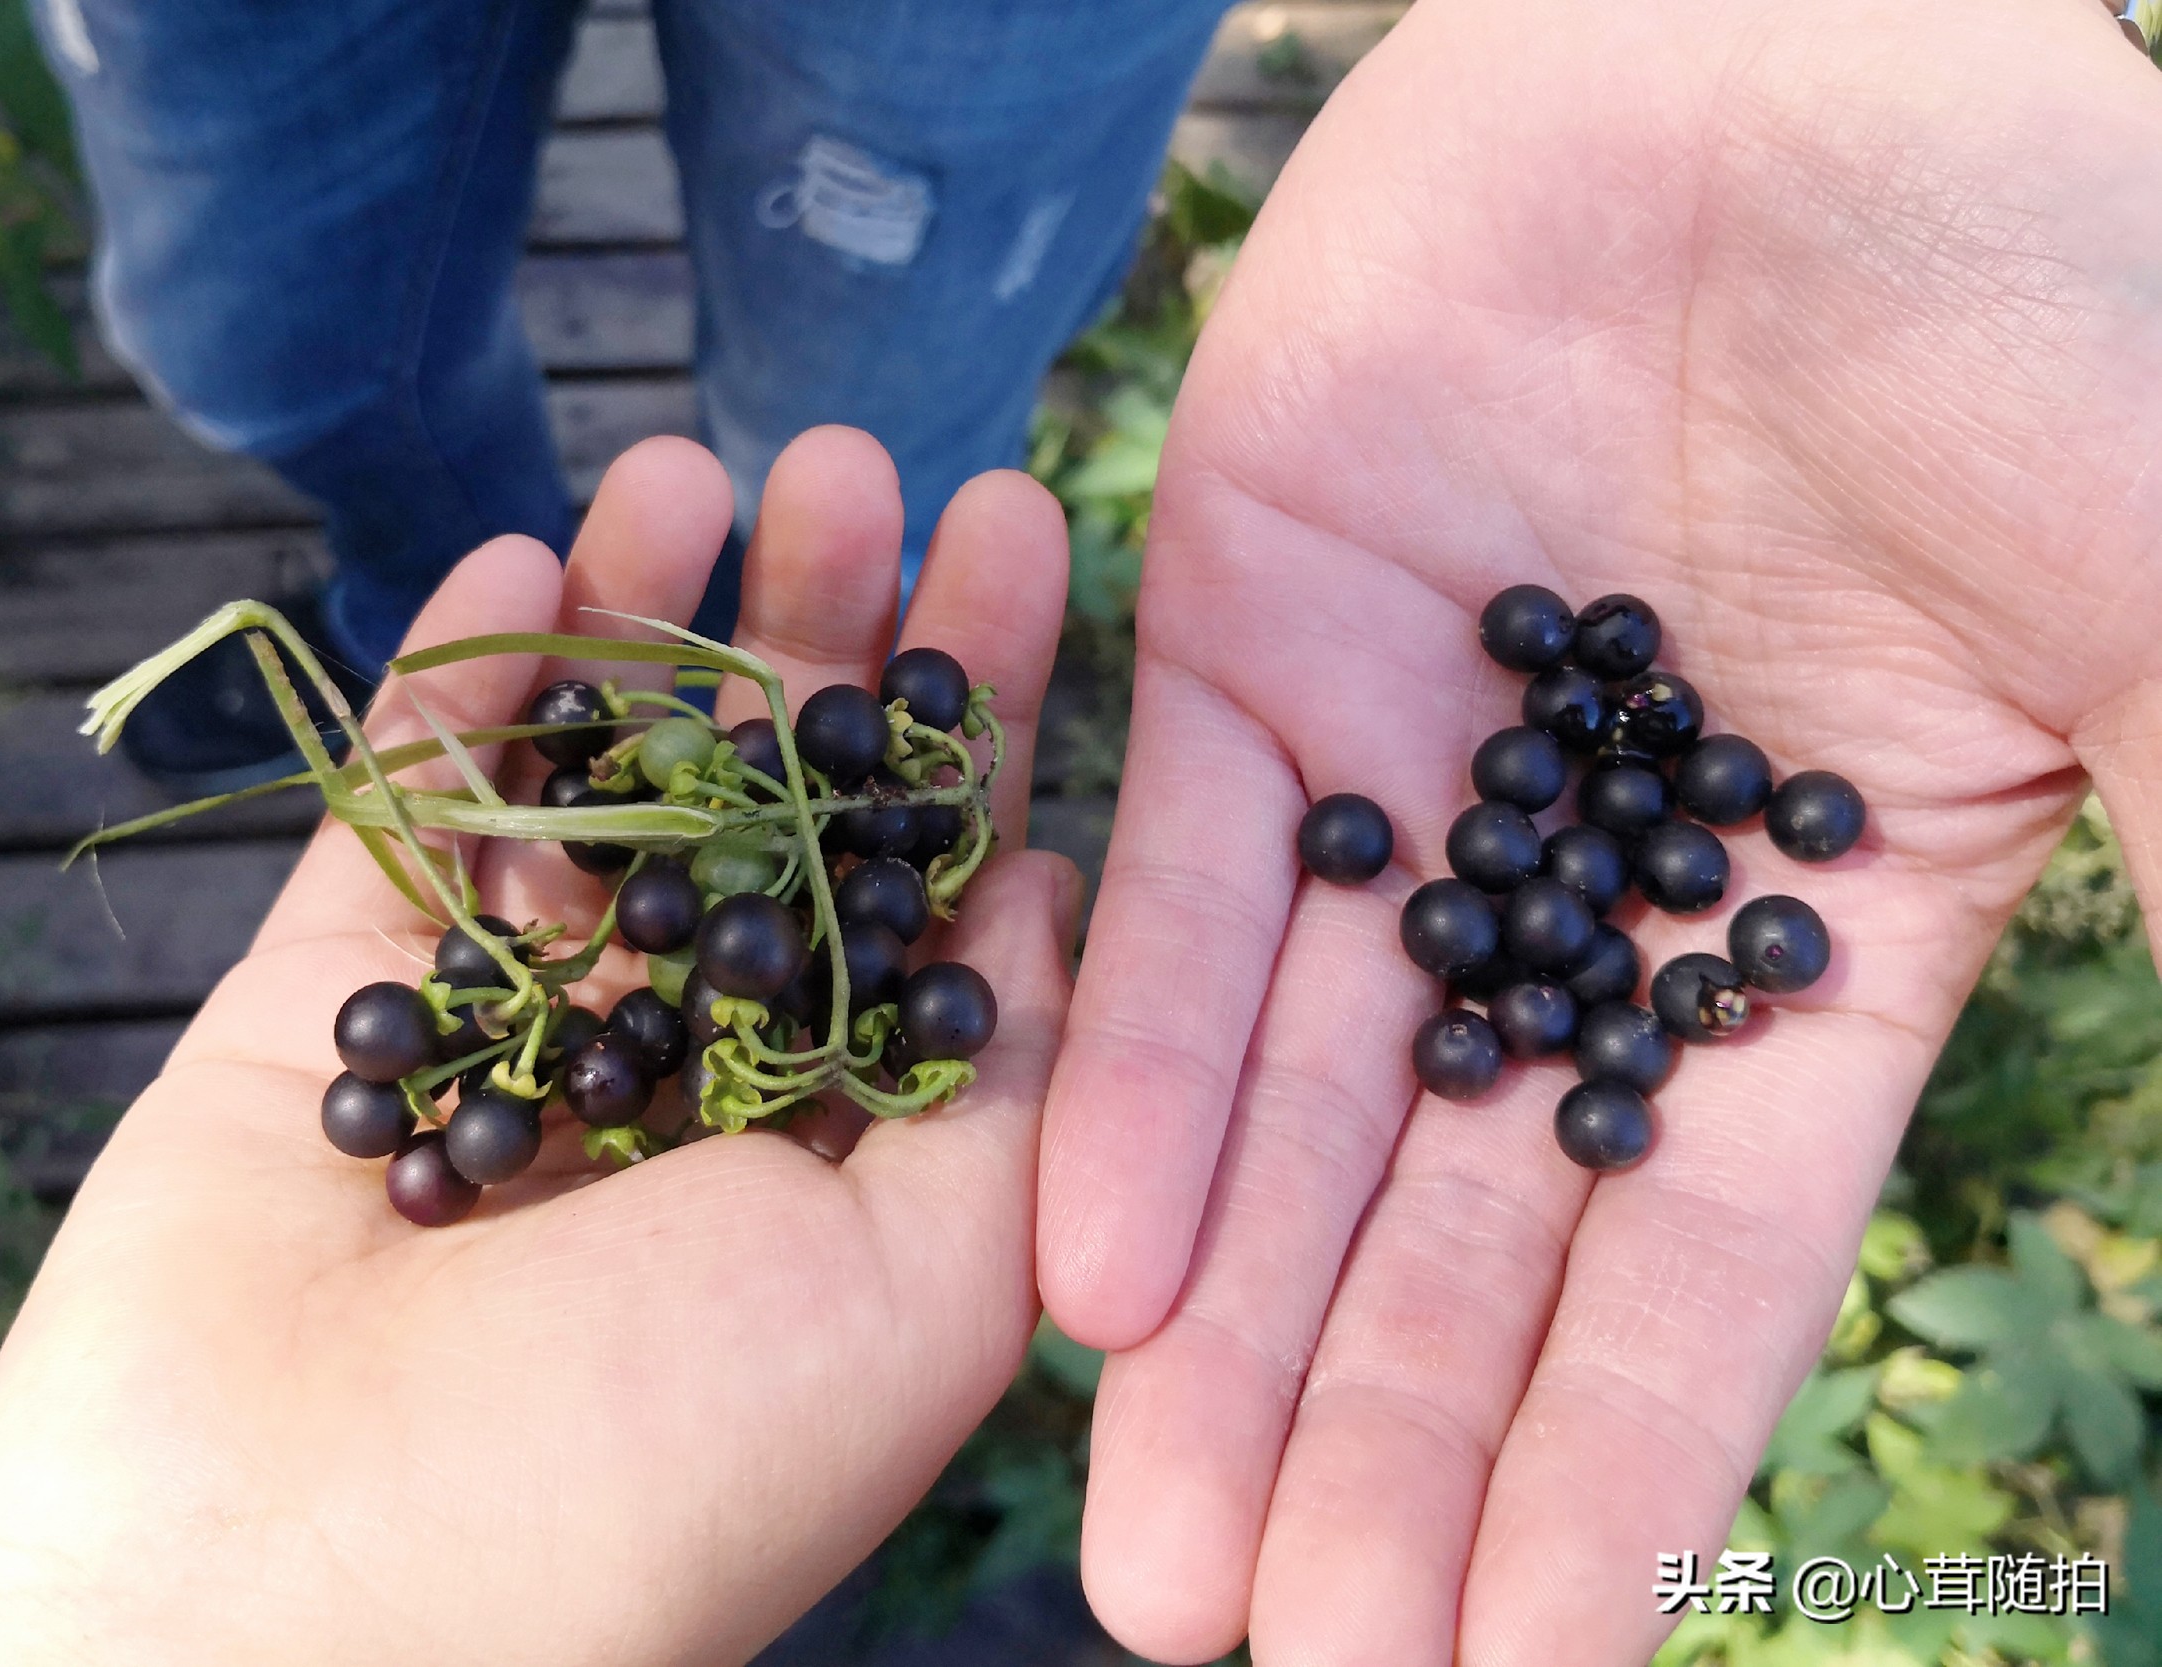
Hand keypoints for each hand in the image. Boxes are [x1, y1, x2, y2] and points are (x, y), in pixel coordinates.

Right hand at [0, 428, 1078, 1666]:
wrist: (293, 1614)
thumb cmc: (657, 1476)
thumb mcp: (924, 1293)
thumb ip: (1008, 1081)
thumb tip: (1053, 884)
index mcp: (837, 1158)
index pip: (925, 879)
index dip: (971, 703)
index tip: (1013, 524)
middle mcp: (676, 1090)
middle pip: (754, 807)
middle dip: (807, 628)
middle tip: (846, 452)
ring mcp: (497, 1044)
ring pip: (582, 788)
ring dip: (635, 625)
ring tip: (687, 457)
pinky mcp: (322, 1020)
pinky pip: (398, 819)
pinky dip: (455, 689)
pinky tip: (524, 553)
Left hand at [1037, 3, 2161, 1660]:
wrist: (1796, 44)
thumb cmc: (2056, 310)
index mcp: (1796, 941)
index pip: (1683, 1270)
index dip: (1595, 1474)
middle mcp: (1572, 893)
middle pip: (1446, 1231)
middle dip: (1360, 1447)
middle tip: (1251, 1654)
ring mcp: (1400, 770)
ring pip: (1285, 1101)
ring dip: (1214, 1326)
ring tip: (1142, 1552)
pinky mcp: (1243, 633)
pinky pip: (1182, 890)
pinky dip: (1133, 1071)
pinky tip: (1085, 1276)